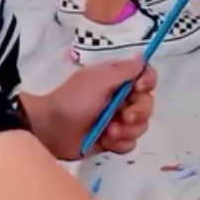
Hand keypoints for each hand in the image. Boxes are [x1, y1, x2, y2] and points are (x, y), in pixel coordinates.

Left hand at [24, 58, 156, 162]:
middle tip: (123, 117)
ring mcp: (117, 121)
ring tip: (108, 131)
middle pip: (147, 104)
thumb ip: (124, 70)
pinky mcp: (112, 140)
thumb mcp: (99, 80)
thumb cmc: (73, 100)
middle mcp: (121, 99)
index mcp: (117, 80)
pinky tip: (105, 141)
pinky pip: (130, 143)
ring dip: (126, 130)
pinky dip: (119, 143)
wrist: (51, 129)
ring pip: (140, 126)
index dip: (148, 82)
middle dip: (137, 113)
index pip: (146, 76)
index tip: (138, 88)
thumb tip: (143, 56)